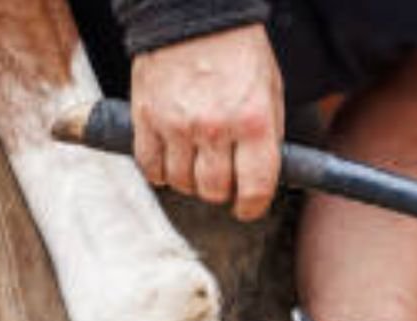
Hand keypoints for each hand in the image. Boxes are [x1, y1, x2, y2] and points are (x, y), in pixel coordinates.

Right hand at [129, 24, 283, 220]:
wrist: (192, 13)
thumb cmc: (237, 51)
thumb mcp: (270, 90)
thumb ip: (267, 135)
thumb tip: (261, 178)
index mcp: (252, 121)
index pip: (254, 189)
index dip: (252, 206)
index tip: (247, 206)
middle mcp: (214, 127)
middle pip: (213, 191)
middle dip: (220, 191)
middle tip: (221, 177)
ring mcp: (177, 125)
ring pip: (181, 183)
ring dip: (190, 180)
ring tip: (196, 160)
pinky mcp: (147, 118)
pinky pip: (151, 168)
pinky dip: (161, 170)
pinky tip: (171, 156)